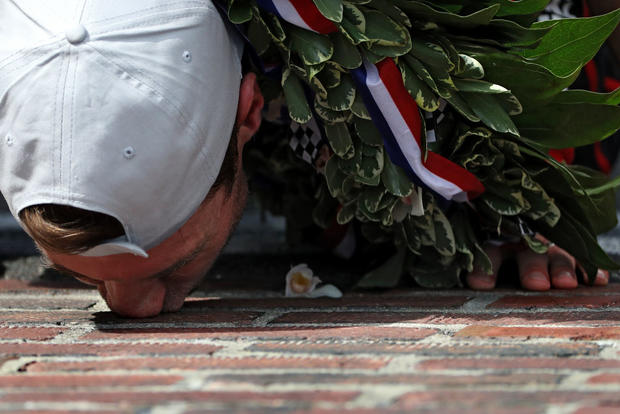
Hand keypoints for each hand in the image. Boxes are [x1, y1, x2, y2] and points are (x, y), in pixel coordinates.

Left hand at [466, 239, 609, 290]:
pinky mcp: (572, 255)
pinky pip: (584, 261)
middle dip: (532, 268)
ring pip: (557, 254)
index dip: (484, 267)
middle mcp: (525, 244)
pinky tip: (597, 281)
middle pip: (528, 252)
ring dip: (561, 268)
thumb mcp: (487, 270)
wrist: (524, 246)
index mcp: (498, 246)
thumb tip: (463, 296)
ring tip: (565, 284)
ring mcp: (551, 248)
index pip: (489, 253)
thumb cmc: (501, 270)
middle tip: (536, 284)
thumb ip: (479, 279)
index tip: (479, 285)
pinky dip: (590, 270)